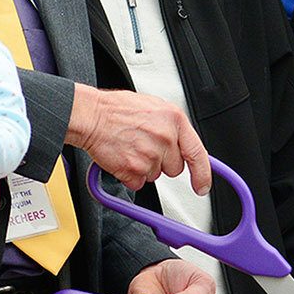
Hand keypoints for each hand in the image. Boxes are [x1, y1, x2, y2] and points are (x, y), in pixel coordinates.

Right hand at [67, 86, 210, 192]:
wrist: (91, 115)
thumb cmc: (117, 109)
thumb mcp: (154, 107)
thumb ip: (171, 127)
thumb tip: (181, 144)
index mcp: (174, 120)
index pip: (198, 153)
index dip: (202, 174)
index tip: (202, 186)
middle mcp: (165, 138)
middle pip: (175, 168)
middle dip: (163, 162)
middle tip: (145, 148)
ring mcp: (150, 155)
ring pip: (155, 175)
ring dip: (144, 167)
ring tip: (130, 147)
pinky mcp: (134, 170)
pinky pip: (138, 182)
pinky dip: (130, 175)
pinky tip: (123, 157)